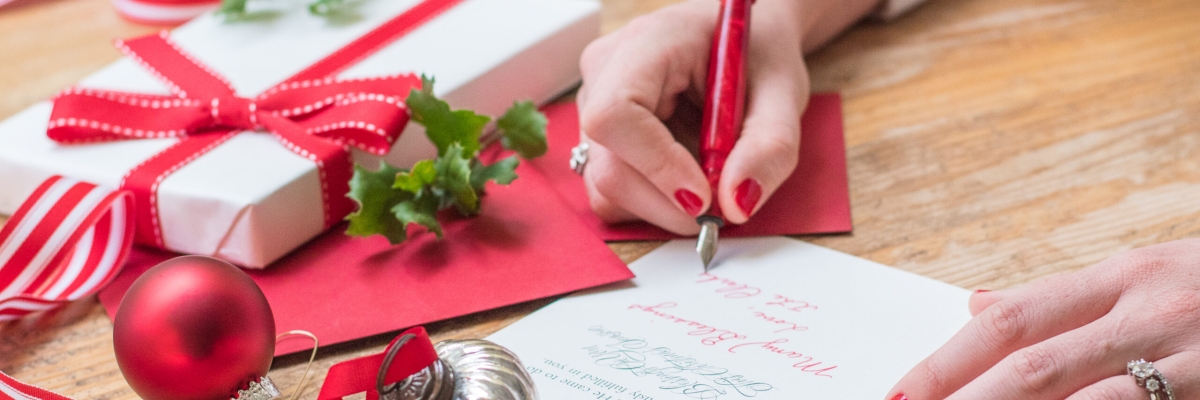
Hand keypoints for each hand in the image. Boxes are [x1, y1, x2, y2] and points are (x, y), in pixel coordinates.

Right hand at [576, 0, 811, 233]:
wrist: (745, 41)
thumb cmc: (758, 52)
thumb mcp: (784, 90)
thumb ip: (769, 146)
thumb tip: (736, 204)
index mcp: (648, 42)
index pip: (616, 114)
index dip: (656, 165)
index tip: (705, 196)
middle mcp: (605, 73)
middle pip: (608, 166)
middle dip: (668, 203)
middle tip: (724, 205)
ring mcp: (595, 106)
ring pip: (605, 188)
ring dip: (664, 206)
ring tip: (711, 180)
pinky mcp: (600, 138)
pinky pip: (613, 192)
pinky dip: (656, 202)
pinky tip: (689, 176)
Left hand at [888, 239, 1199, 398]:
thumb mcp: (1147, 274)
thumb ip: (1064, 298)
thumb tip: (977, 306)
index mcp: (1123, 278)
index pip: (1013, 319)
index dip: (949, 359)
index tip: (901, 392)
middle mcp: (1151, 312)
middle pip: (1033, 364)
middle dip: (961, 398)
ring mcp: (1193, 356)